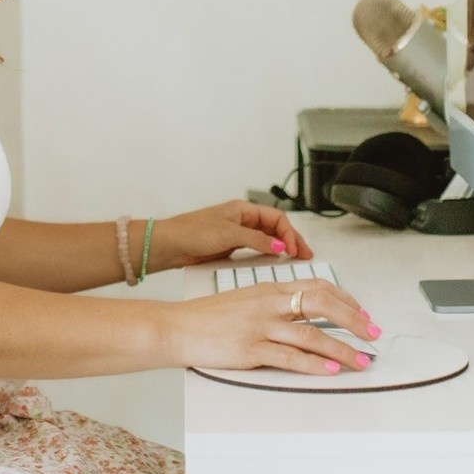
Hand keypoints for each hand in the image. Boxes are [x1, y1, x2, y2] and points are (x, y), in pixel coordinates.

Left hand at [150, 200, 312, 271]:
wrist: (168, 245)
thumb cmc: (192, 232)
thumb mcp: (229, 235)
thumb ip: (257, 240)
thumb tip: (280, 246)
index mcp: (243, 210)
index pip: (276, 218)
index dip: (289, 233)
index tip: (294, 250)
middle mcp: (242, 220)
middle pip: (275, 228)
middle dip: (291, 240)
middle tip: (305, 255)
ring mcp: (236, 235)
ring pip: (267, 239)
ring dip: (281, 248)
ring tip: (295, 259)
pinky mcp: (230, 248)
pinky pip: (255, 250)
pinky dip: (267, 255)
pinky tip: (273, 263)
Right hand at [164, 279, 380, 374]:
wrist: (176, 327)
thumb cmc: (206, 316)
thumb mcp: (244, 299)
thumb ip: (272, 303)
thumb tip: (299, 313)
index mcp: (269, 288)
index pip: (317, 286)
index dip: (346, 300)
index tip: (362, 313)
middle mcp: (268, 303)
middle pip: (322, 304)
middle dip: (353, 321)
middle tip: (372, 334)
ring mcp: (260, 327)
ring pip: (311, 334)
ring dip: (341, 348)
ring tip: (360, 359)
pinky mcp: (251, 350)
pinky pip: (290, 357)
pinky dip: (315, 364)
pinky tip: (330, 369)